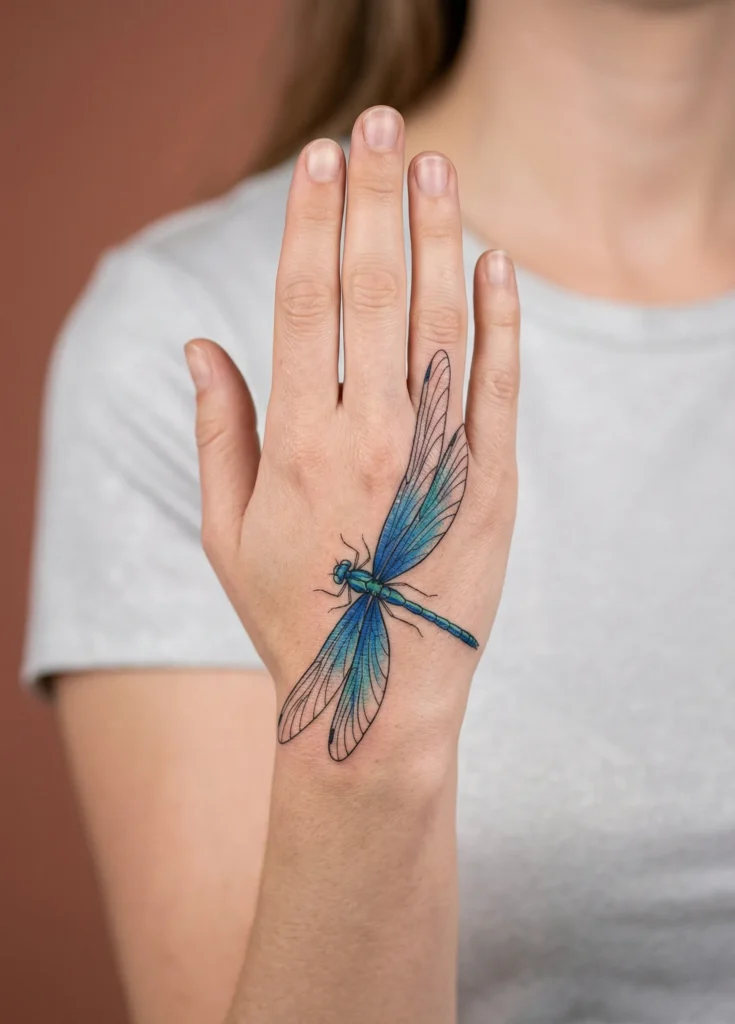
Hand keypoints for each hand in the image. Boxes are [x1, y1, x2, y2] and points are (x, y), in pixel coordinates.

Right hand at [185, 106, 519, 770]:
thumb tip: (198, 343)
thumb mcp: (228, 531)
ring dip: (437, 235)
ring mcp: (437, 461)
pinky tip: (495, 263)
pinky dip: (499, 321)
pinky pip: (498, 387)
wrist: (377, 699)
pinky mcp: (493, 486)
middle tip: (378, 123)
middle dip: (373, 199)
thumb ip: (220, 431)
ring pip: (440, 323)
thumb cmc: (290, 612)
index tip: (318, 161)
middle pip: (372, 292)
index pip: (302, 305)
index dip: (311, 224)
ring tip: (437, 162)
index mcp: (297, 446)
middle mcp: (367, 440)